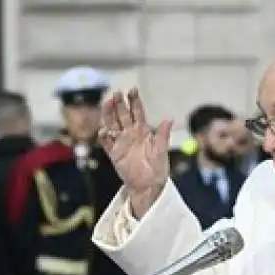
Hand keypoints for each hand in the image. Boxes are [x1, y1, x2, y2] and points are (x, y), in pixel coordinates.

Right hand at [98, 88, 172, 217]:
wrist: (149, 185)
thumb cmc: (158, 168)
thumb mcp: (161, 149)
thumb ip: (162, 134)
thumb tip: (169, 118)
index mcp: (142, 131)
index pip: (137, 112)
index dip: (134, 101)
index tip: (132, 89)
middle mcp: (130, 134)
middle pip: (122, 115)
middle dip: (120, 103)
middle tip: (117, 93)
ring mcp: (121, 143)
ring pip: (112, 124)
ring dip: (109, 114)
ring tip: (107, 103)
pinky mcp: (114, 154)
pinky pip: (107, 143)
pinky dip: (104, 136)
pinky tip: (104, 130)